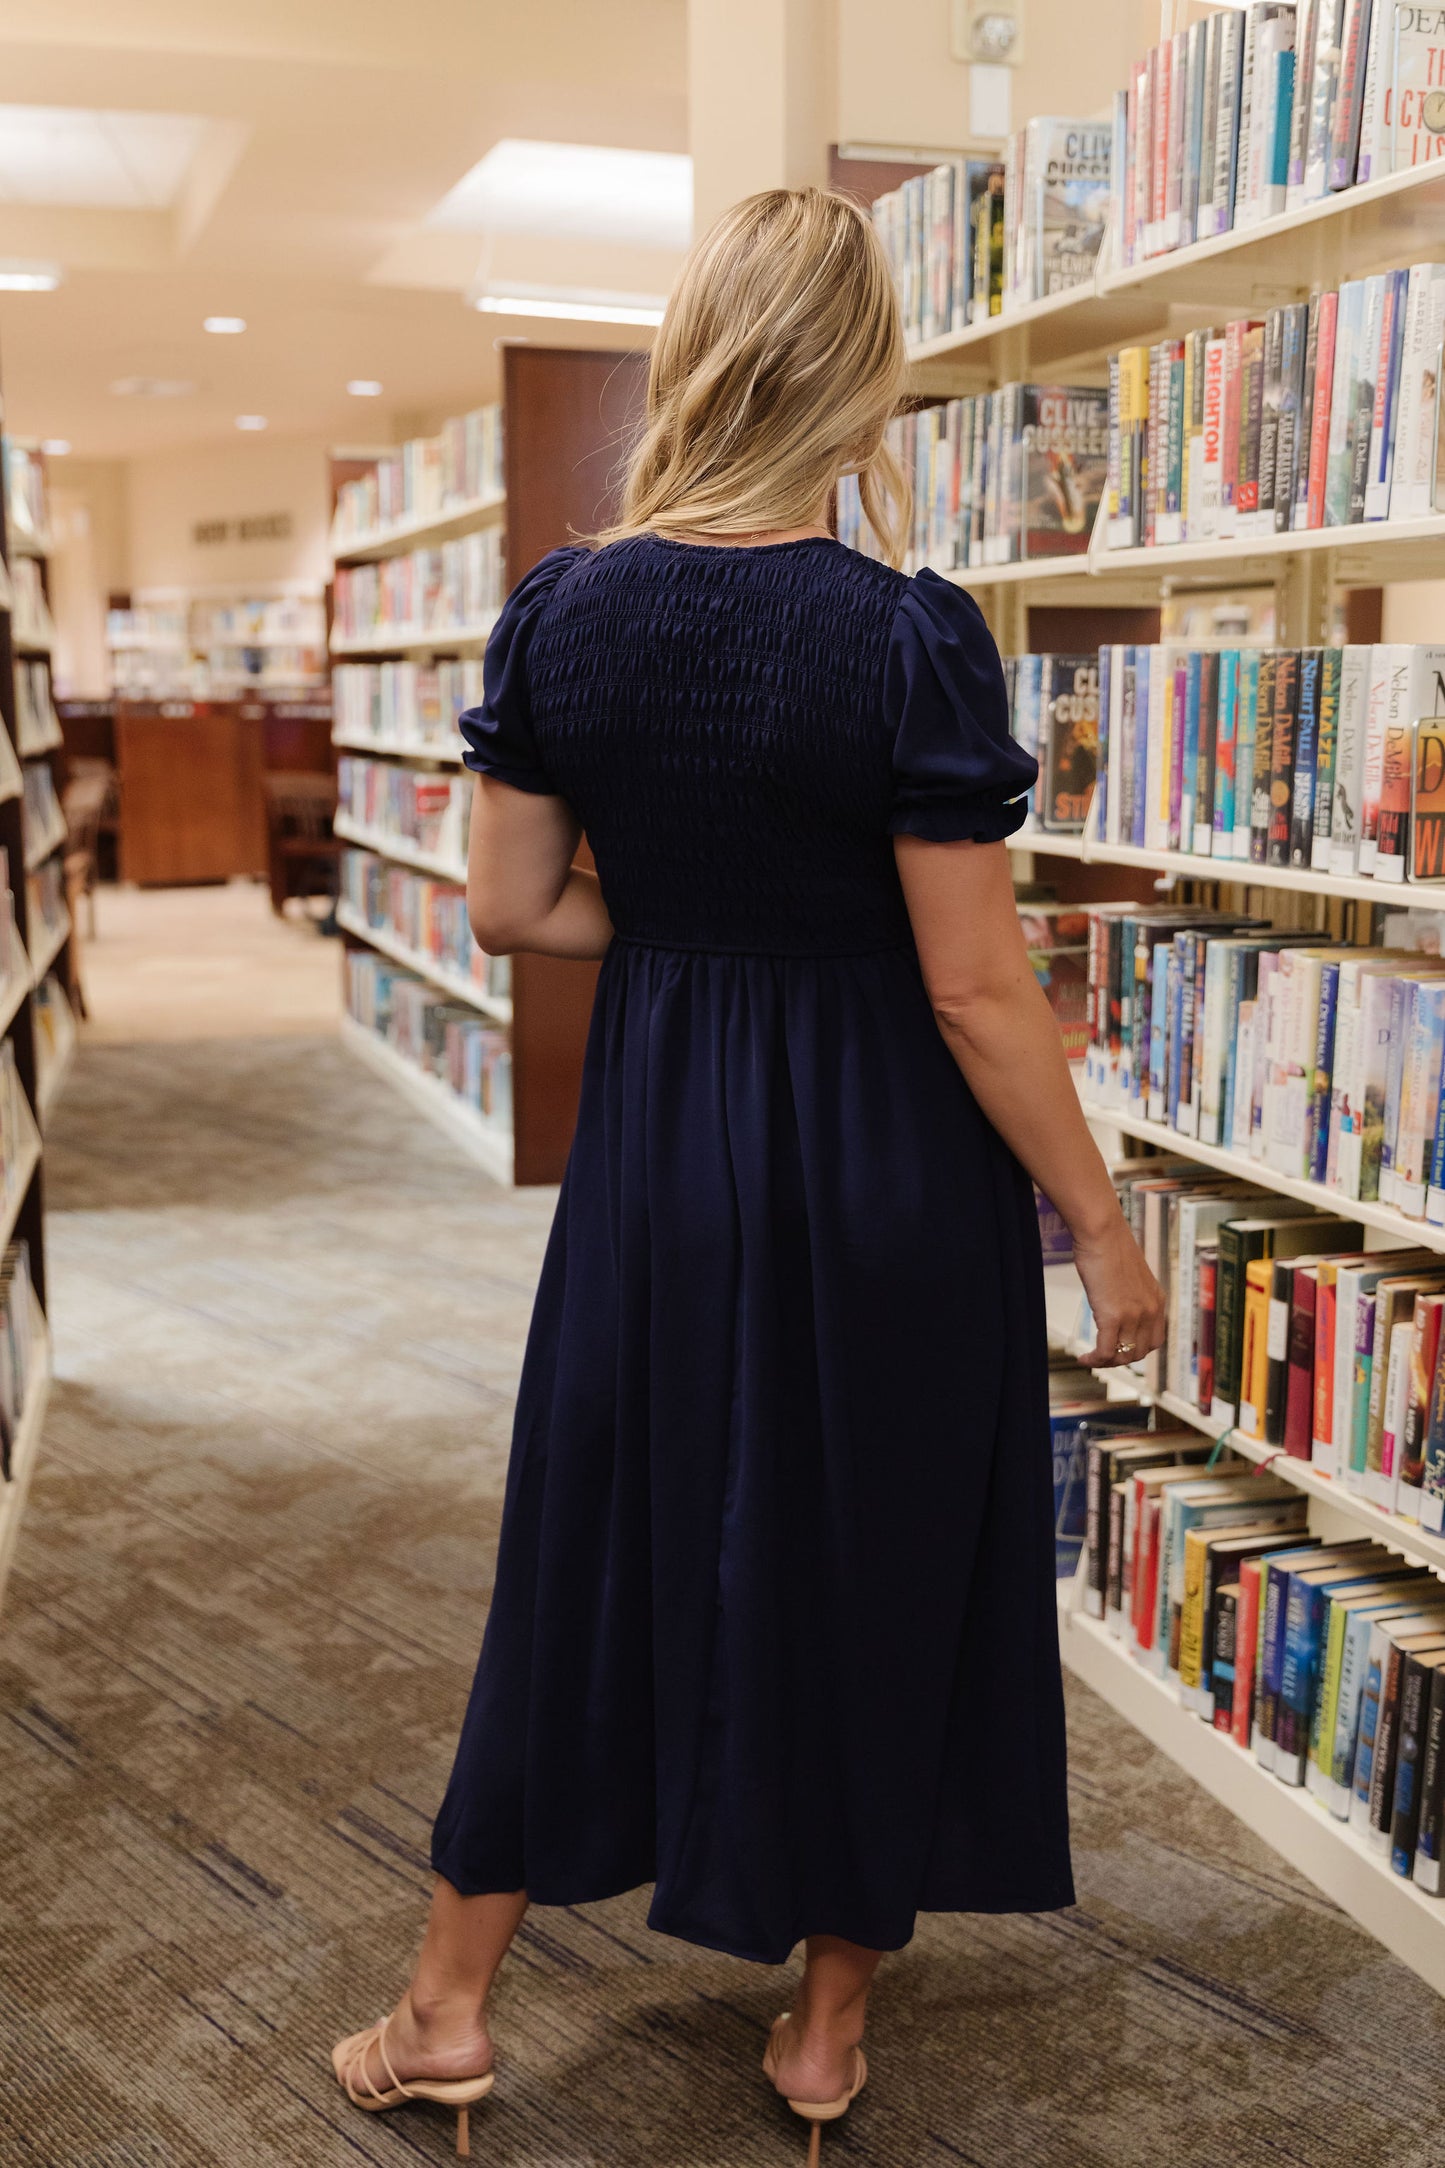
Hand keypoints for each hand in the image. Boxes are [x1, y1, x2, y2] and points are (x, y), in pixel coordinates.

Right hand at [1072, 1216, 1165, 1368]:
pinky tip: (1083, 1358)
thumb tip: (1116, 1304)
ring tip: (1091, 1358)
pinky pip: (1106, 1352)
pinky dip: (1094, 1360)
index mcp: (1157, 1301)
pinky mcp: (1113, 1317)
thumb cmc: (1109, 1246)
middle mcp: (1150, 1311)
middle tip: (1101, 1356)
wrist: (1102, 1233)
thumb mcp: (1129, 1276)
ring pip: (1123, 1356)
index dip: (1136, 1350)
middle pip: (1139, 1352)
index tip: (1119, 1349)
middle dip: (1120, 1359)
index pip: (1154, 1341)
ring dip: (1106, 1362)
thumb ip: (1129, 1294)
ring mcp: (1134, 1316)